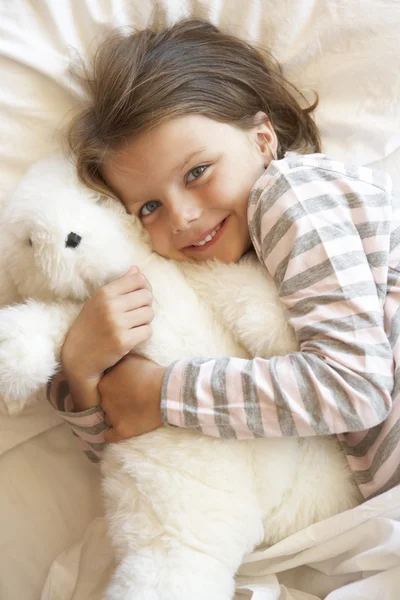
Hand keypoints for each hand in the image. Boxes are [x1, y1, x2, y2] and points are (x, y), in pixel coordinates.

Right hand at [62, 266, 153, 410]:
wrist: (78, 357)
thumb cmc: (90, 326)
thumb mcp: (99, 301)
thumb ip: (119, 285)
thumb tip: (137, 269)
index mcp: (104, 293)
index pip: (138, 279)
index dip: (144, 287)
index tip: (139, 297)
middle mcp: (110, 306)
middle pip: (147, 296)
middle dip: (146, 305)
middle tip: (136, 314)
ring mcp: (117, 324)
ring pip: (149, 314)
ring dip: (145, 320)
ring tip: (133, 325)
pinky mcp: (124, 341)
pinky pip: (148, 331)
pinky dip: (143, 334)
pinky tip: (132, 336)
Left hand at [99, 354, 165, 442]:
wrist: (166, 392)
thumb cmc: (151, 373)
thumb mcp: (130, 359)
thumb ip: (116, 362)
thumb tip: (110, 362)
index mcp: (104, 383)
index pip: (102, 387)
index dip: (113, 387)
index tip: (122, 388)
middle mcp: (103, 400)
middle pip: (103, 402)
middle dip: (113, 401)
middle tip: (127, 399)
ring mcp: (111, 417)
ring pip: (107, 418)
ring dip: (114, 416)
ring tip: (129, 413)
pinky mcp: (121, 431)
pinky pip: (108, 436)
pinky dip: (112, 434)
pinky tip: (119, 429)